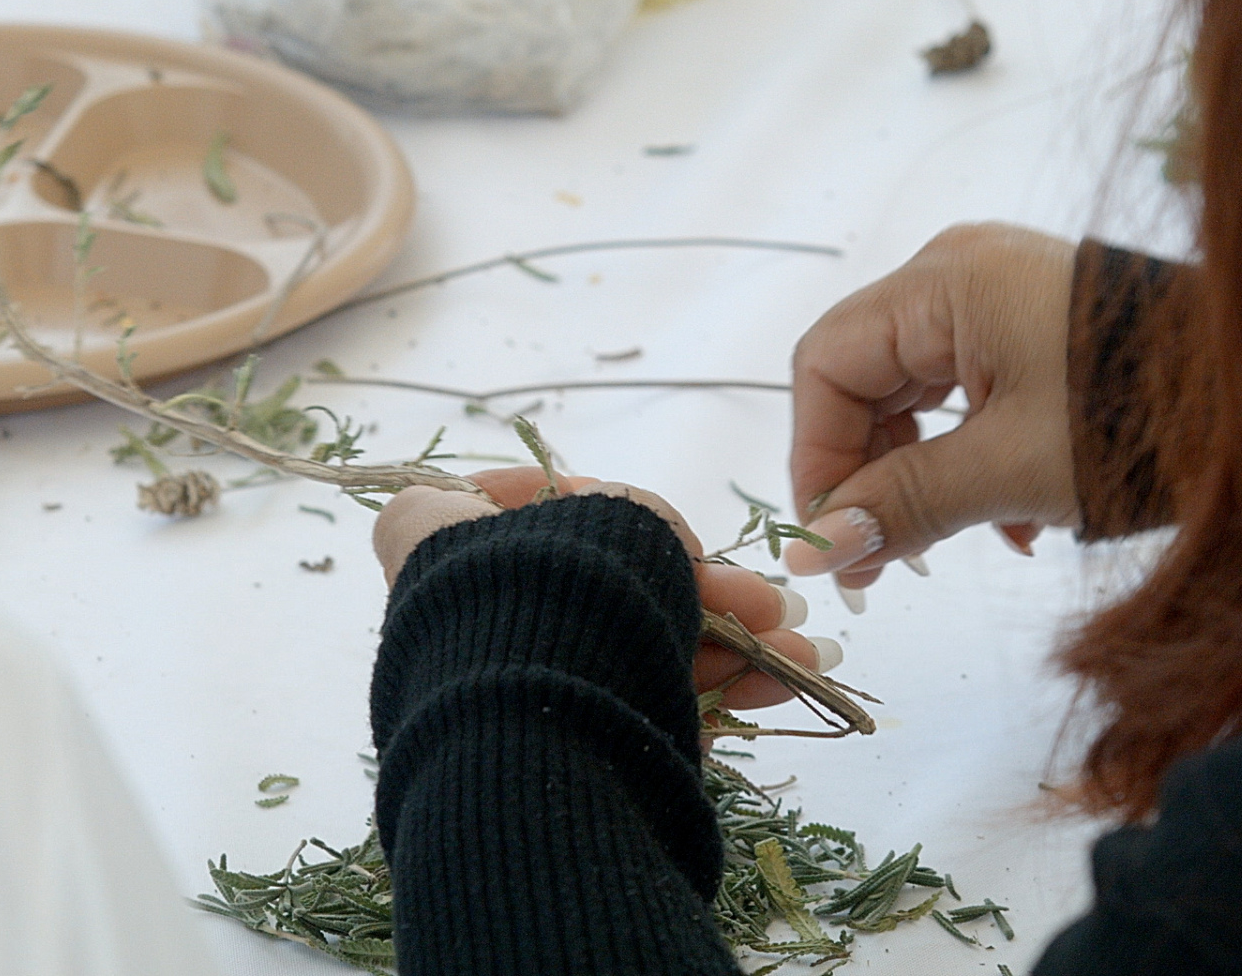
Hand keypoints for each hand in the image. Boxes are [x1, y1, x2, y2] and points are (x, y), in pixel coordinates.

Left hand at [372, 466, 839, 710]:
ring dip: (728, 650)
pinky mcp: (551, 743)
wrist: (523, 726)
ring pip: (634, 653)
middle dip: (709, 596)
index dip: (577, 498)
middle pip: (605, 589)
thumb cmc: (547, 594)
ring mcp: (512, 683)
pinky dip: (701, 700)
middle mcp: (472, 616)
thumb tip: (679, 553)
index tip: (633, 504)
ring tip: (801, 659)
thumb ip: (644, 518)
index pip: (496, 501)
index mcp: (439, 542)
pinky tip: (767, 692)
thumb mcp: (608, 518)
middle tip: (774, 607)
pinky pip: (630, 707)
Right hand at [786, 223, 1079, 592]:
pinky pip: (967, 391)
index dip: (816, 457)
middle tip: (874, 566)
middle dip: (865, 476)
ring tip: (938, 550)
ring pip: (915, 392)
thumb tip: (813, 550)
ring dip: (917, 476)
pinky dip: (967, 457)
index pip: (826, 365)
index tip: (832, 543)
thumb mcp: (1012, 471)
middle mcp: (961, 272)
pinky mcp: (1037, 324)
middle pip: (865, 377)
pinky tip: (1010, 526)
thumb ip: (904, 503)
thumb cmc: (1141, 418)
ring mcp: (1002, 294)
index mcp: (944, 282)